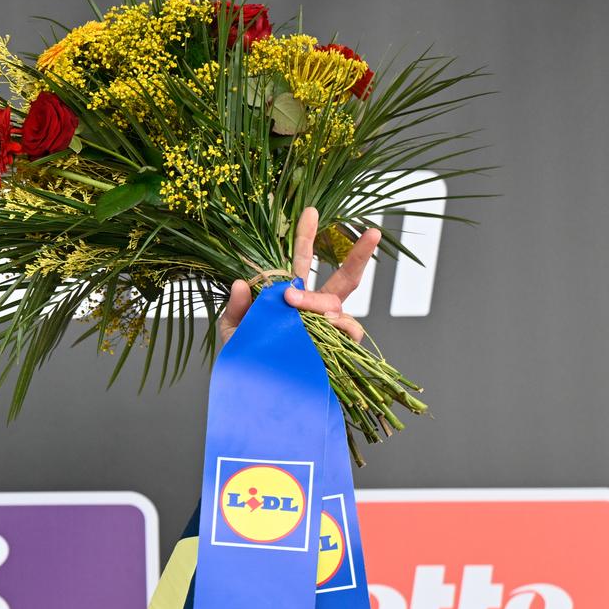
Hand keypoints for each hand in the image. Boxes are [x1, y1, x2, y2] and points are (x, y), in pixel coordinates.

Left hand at [219, 206, 378, 345]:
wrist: (259, 397)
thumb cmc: (249, 361)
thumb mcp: (235, 332)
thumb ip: (238, 307)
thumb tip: (241, 282)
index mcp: (292, 297)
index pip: (302, 262)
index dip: (306, 237)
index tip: (310, 210)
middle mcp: (317, 309)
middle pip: (345, 278)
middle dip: (360, 254)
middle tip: (373, 232)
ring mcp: (331, 329)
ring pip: (336, 305)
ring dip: (314, 300)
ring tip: (291, 303)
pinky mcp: (341, 350)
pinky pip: (347, 332)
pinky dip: (335, 326)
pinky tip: (321, 326)